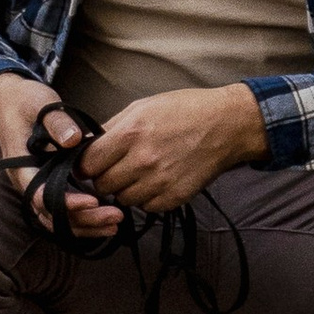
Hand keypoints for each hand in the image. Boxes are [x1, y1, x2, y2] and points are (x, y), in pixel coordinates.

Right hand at [0, 73, 122, 241]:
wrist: (10, 102)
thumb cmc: (25, 102)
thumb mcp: (40, 104)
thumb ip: (56, 122)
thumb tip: (73, 139)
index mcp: (21, 166)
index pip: (40, 195)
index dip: (66, 203)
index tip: (92, 201)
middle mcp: (27, 182)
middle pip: (52, 215)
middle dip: (84, 220)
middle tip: (115, 217)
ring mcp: (36, 187)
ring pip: (57, 220)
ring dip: (85, 226)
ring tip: (114, 224)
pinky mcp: (48, 186)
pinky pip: (62, 213)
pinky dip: (83, 220)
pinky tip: (105, 221)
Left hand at [80, 86, 269, 215]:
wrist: (226, 125)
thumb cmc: (185, 110)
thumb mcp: (142, 106)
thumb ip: (112, 127)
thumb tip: (87, 144)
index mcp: (129, 134)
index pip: (87, 164)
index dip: (87, 164)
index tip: (92, 163)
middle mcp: (142, 160)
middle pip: (102, 185)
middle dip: (106, 177)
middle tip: (118, 167)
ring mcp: (159, 181)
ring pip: (123, 198)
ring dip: (126, 189)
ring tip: (141, 172)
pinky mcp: (175, 196)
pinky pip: (147, 207)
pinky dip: (147, 198)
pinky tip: (157, 181)